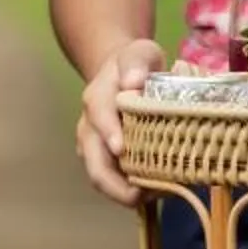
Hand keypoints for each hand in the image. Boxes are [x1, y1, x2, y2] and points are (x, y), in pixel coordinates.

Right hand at [74, 39, 164, 207]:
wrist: (123, 76)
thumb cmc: (136, 67)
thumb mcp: (139, 53)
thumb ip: (136, 62)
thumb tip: (133, 81)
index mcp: (98, 97)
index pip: (99, 115)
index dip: (109, 131)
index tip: (121, 147)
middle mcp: (90, 127)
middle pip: (93, 162)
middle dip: (114, 183)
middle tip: (140, 195)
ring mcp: (94, 148)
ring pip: (101, 178)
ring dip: (125, 193)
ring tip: (157, 195)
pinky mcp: (104, 162)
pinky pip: (114, 183)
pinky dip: (132, 192)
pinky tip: (157, 191)